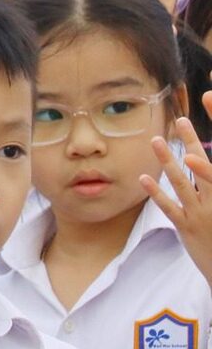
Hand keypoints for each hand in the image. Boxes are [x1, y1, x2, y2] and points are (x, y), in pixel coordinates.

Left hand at [141, 116, 211, 285]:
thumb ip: (211, 186)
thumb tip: (199, 165)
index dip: (204, 146)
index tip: (198, 126)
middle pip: (203, 166)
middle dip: (192, 142)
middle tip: (181, 120)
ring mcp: (201, 214)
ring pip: (181, 182)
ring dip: (167, 160)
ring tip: (156, 140)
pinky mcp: (187, 228)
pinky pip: (169, 207)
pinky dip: (156, 192)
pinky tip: (143, 177)